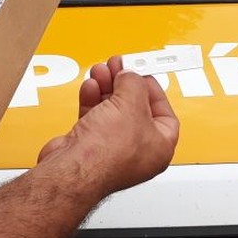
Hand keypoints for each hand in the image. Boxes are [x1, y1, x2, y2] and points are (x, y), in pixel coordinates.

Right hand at [37, 56, 179, 197]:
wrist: (73, 169)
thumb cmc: (107, 154)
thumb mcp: (131, 104)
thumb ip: (133, 84)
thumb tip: (130, 76)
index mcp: (159, 147)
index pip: (164, 113)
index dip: (154, 90)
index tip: (143, 73)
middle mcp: (137, 151)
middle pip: (135, 109)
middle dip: (124, 86)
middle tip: (118, 68)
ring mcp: (112, 150)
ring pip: (112, 111)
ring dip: (106, 88)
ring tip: (101, 71)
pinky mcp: (90, 146)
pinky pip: (95, 117)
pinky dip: (92, 100)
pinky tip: (91, 87)